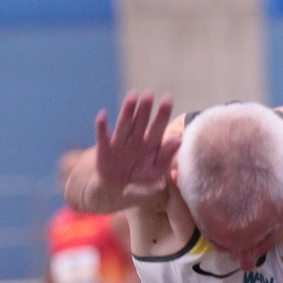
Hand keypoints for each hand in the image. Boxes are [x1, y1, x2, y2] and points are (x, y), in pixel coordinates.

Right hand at [95, 91, 180, 206]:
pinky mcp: (105, 148)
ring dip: (127, 111)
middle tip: (149, 93)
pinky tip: (102, 115)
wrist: (116, 189)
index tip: (168, 98)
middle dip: (145, 108)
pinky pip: (103, 136)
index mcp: (150, 144)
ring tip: (132, 96)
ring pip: (124, 124)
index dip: (163, 113)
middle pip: (141, 122)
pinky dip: (102, 127)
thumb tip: (179, 139)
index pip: (158, 127)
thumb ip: (166, 157)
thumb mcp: (155, 172)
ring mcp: (120, 143)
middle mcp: (135, 140)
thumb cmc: (139, 179)